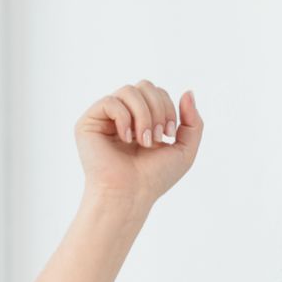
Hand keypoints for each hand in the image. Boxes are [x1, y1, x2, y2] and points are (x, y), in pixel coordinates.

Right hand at [76, 80, 203, 206]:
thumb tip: (189, 91)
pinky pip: (111, 101)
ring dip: (144, 115)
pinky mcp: (88, 122)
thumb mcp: (184, 150)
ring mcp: (105, 117)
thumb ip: (193, 122)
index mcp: (142, 118)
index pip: (157, 92)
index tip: (168, 136)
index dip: (168, 108)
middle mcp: (123, 114)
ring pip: (129, 90)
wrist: (131, 195)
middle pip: (145, 86)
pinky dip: (125, 119)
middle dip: (158, 109)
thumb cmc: (154, 178)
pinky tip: (126, 139)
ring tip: (143, 141)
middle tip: (157, 138)